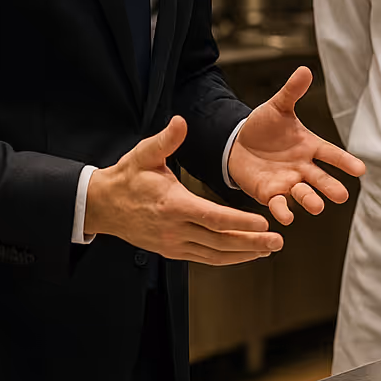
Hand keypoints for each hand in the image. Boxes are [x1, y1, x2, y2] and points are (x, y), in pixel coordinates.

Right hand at [83, 116, 283, 264]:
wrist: (102, 205)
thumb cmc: (127, 177)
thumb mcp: (144, 154)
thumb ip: (166, 140)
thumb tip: (180, 122)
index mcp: (173, 205)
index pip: (213, 217)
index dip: (240, 222)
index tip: (263, 223)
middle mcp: (174, 229)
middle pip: (219, 241)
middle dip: (250, 242)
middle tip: (277, 242)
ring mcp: (172, 244)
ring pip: (214, 254)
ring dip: (243, 254)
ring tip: (268, 250)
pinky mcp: (172, 251)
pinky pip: (204, 258)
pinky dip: (226, 258)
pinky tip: (245, 253)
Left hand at [228, 66, 366, 223]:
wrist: (237, 143)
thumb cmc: (263, 126)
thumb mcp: (277, 107)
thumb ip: (292, 92)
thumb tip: (305, 70)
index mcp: (309, 146)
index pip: (331, 154)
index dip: (345, 162)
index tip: (361, 170)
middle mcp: (303, 167)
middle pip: (320, 178)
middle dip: (330, 187)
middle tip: (341, 196)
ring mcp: (288, 182)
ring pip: (303, 193)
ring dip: (310, 200)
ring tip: (317, 206)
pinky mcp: (270, 193)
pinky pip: (279, 204)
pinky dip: (283, 211)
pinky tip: (285, 218)